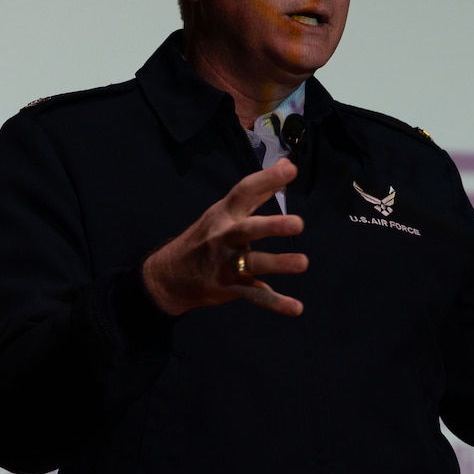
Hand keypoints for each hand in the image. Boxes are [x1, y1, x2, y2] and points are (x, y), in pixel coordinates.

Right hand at [142, 161, 308, 316]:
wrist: (170, 275)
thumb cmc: (206, 237)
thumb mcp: (225, 211)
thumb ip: (258, 191)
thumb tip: (288, 166)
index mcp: (225, 214)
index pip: (245, 192)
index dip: (267, 180)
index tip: (291, 169)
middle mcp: (224, 237)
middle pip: (248, 229)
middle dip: (272, 226)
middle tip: (298, 224)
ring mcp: (226, 263)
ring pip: (253, 263)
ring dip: (277, 263)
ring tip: (303, 262)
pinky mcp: (229, 287)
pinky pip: (255, 295)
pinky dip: (275, 302)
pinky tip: (296, 307)